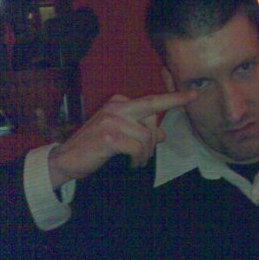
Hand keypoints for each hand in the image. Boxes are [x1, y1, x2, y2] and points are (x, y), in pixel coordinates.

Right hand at [47, 90, 196, 188]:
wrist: (66, 160)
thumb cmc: (95, 147)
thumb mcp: (121, 135)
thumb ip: (141, 131)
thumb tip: (161, 134)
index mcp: (119, 103)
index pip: (151, 100)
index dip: (173, 98)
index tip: (193, 95)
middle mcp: (116, 107)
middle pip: (152, 109)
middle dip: (159, 129)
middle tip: (148, 152)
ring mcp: (111, 120)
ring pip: (147, 135)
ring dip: (146, 153)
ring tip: (137, 161)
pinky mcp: (109, 136)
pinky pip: (138, 147)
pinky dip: (139, 158)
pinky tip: (132, 164)